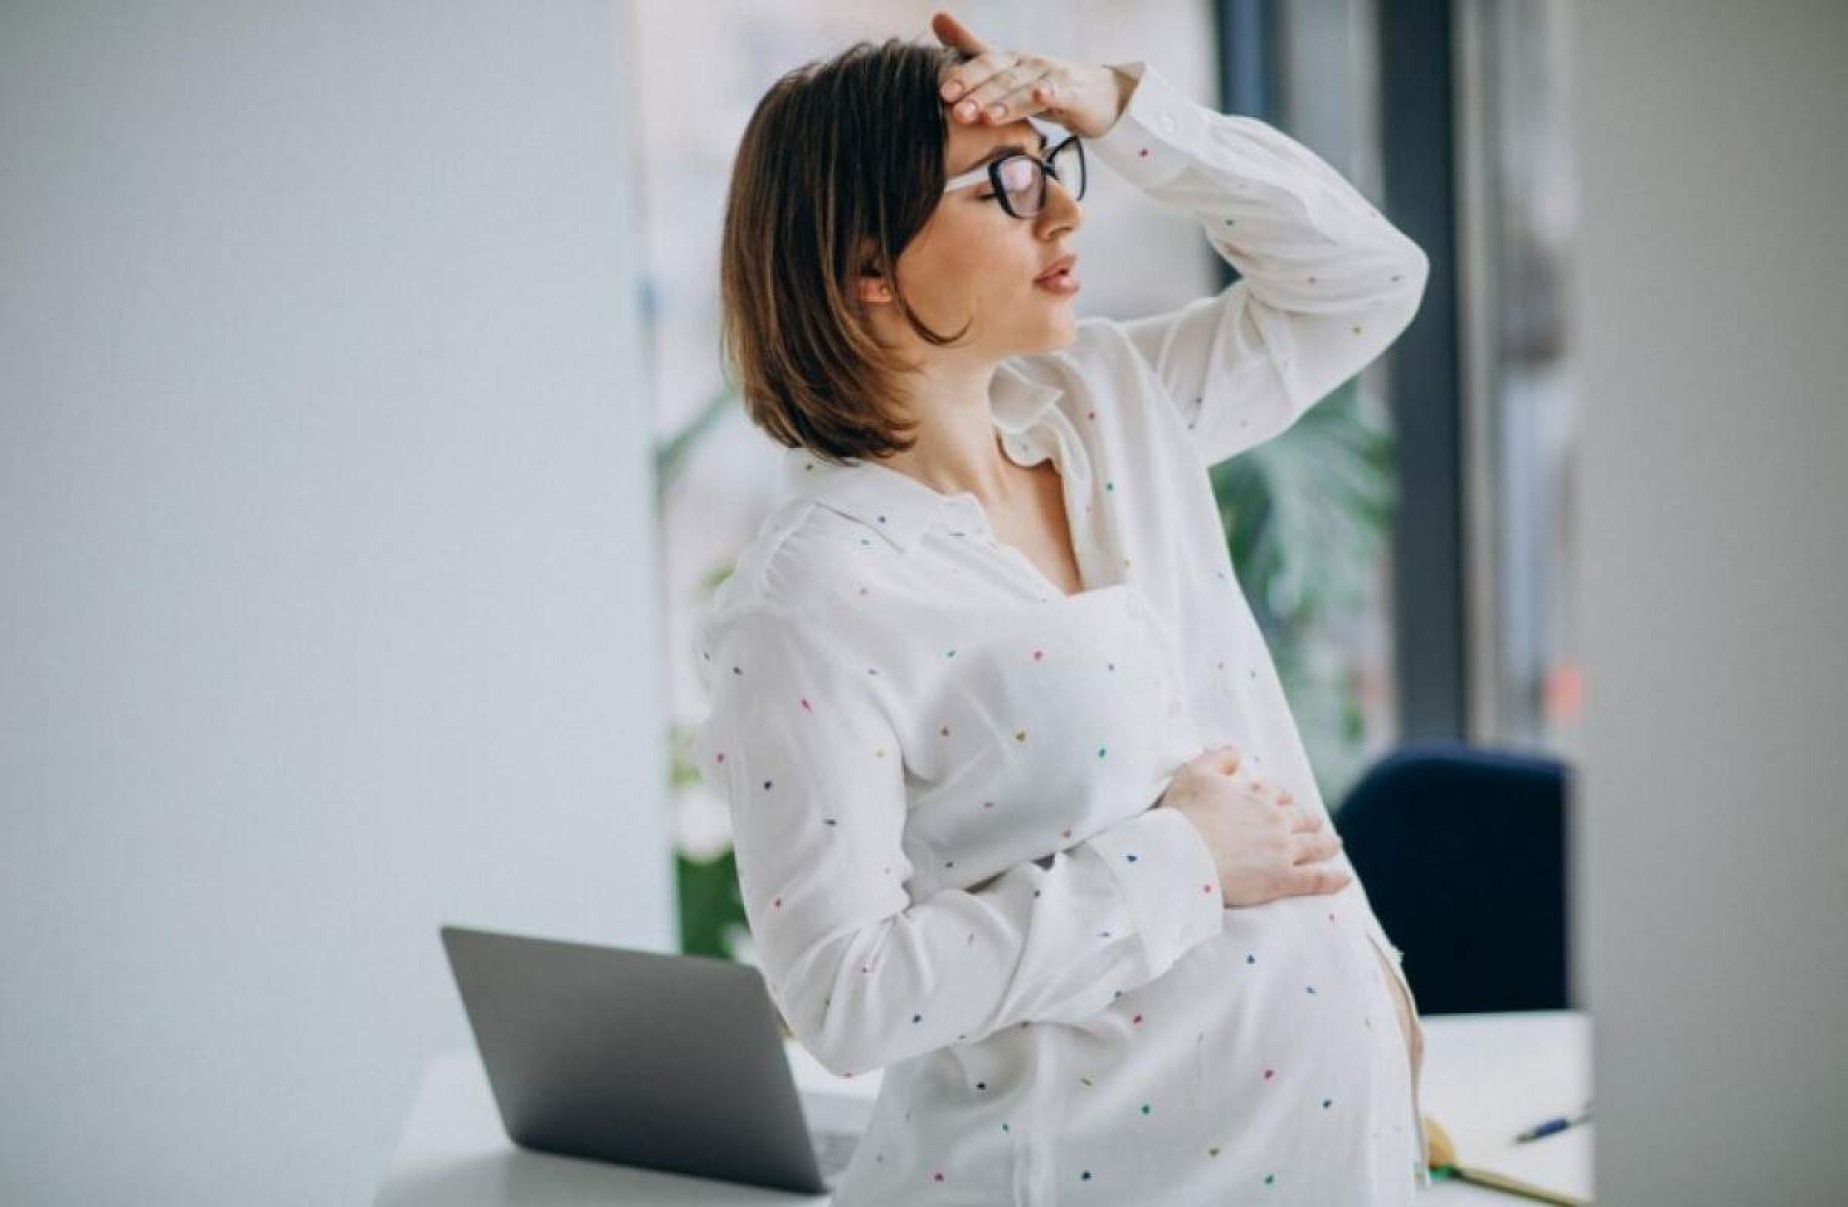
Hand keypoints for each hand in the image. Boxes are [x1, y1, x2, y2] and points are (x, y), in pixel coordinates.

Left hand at [929, 10, 1134, 139]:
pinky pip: (1061, 91)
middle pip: (1001, 77)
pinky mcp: (1074, 91)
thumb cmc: (1044, 83)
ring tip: (987, 116)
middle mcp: (1028, 64)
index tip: (942, 92)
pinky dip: (1051, 92)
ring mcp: (1052, 76)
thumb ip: (973, 47)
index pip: (984, 63)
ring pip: (1025, 88)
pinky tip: (1041, 95)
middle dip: (978, 93)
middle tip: (957, 111)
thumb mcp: (1006, 67)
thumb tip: (937, 18)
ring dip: (1006, 102)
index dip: (964, 76)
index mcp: (1010, 60)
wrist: (1095, 94)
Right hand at [1156, 746, 1352, 907]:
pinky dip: (1332, 879)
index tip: (1281, 801)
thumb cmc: (1182, 815)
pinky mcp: (1282, 880)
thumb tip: (1235, 752)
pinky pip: (1316, 879)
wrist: (1182, 856)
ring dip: (1326, 843)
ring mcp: (1282, 850)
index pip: (1275, 793)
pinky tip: (1343, 879)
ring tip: (1333, 844)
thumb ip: (1216, 758)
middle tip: (1314, 823)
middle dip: (1307, 819)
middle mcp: (1274, 820)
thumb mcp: (1193, 774)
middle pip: (1299, 817)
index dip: (1279, 797)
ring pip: (1313, 845)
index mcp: (1255, 795)